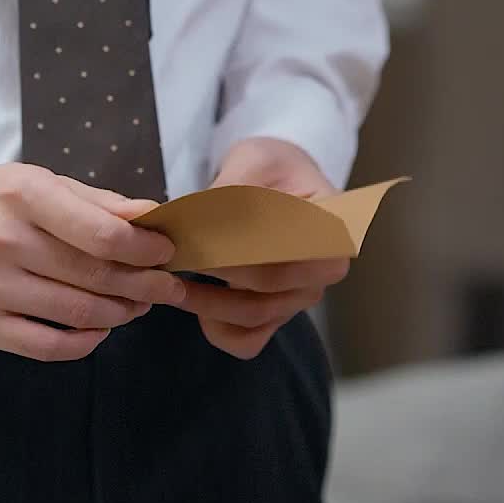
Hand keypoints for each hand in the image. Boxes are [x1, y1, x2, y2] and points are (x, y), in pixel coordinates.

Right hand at [0, 163, 185, 359]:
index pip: (99, 232)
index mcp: (23, 196)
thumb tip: (153, 217)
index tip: (167, 251)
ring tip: (138, 305)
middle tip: (168, 287)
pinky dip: (85, 341)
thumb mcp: (40, 183)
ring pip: (76, 312)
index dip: (143, 247)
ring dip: (120, 312)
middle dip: (143, 284)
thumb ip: (96, 202)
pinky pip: (47, 346)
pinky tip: (101, 327)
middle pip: (93, 275)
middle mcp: (3, 242)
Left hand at [179, 136, 348, 360]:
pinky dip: (218, 328)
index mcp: (331, 229)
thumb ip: (231, 193)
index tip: (200, 242)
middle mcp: (323, 271)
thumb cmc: (271, 167)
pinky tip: (194, 304)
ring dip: (208, 304)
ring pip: (254, 317)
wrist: (279, 179)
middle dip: (216, 273)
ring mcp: (300, 297)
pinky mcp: (277, 314)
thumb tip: (196, 226)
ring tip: (171, 282)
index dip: (242, 250)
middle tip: (173, 259)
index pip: (286, 248)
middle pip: (268, 285)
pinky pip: (248, 339)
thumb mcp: (255, 162)